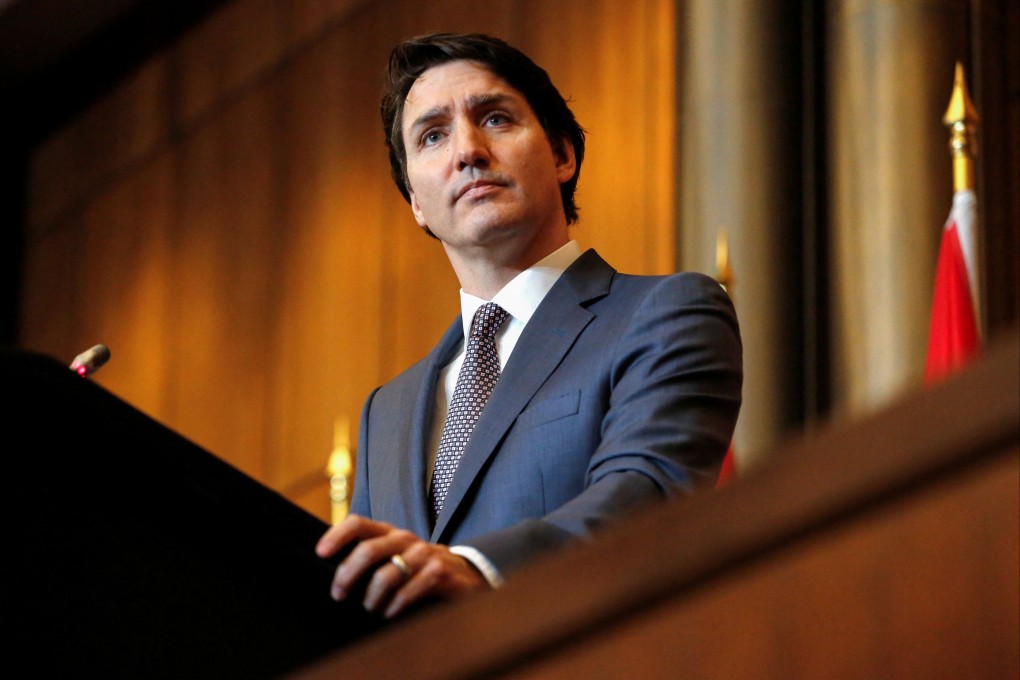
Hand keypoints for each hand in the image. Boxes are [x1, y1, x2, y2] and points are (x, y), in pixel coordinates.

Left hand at [315, 514, 487, 618]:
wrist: (467, 575)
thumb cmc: (419, 569)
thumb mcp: (396, 556)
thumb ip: (370, 556)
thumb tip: (330, 566)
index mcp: (390, 533)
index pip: (359, 523)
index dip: (337, 535)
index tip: (320, 553)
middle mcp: (406, 539)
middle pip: (368, 550)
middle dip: (347, 575)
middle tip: (339, 594)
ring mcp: (424, 554)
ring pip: (386, 575)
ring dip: (371, 599)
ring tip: (371, 609)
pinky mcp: (439, 572)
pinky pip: (407, 592)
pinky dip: (394, 607)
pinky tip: (390, 614)